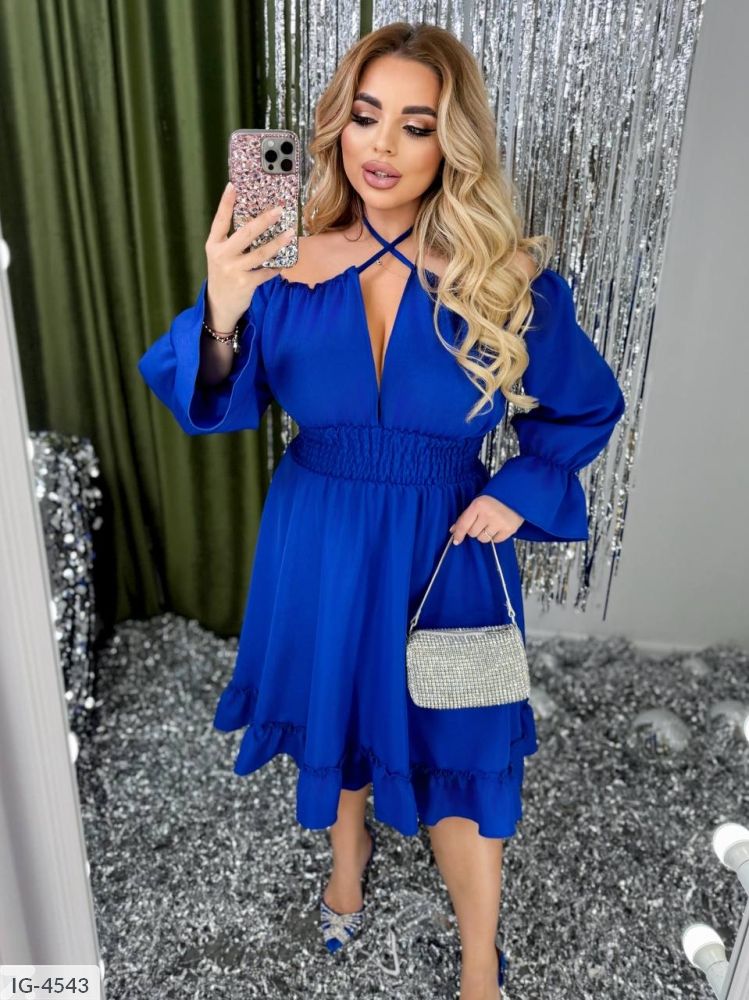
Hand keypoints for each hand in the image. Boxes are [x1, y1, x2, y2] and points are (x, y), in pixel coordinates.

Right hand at [204, 182, 294, 331]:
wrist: (220, 304)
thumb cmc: (224, 274)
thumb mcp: (220, 255)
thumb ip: (232, 241)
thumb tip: (256, 222)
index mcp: (213, 244)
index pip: (220, 220)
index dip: (226, 203)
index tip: (233, 185)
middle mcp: (221, 255)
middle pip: (245, 233)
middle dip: (264, 220)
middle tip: (278, 210)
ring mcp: (233, 270)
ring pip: (260, 253)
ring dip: (277, 243)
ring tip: (290, 233)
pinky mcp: (245, 283)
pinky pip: (266, 272)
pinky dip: (276, 267)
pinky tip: (284, 263)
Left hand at [448, 495, 524, 544]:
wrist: (518, 493)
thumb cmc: (496, 497)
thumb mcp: (479, 502)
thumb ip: (466, 516)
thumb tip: (454, 530)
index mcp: (479, 505)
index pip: (464, 524)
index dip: (458, 534)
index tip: (456, 541)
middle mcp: (489, 514)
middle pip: (472, 533)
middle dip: (474, 530)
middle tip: (480, 522)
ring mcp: (500, 522)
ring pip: (483, 539)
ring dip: (483, 534)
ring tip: (489, 525)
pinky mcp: (509, 529)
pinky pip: (495, 541)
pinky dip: (495, 536)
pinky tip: (498, 527)